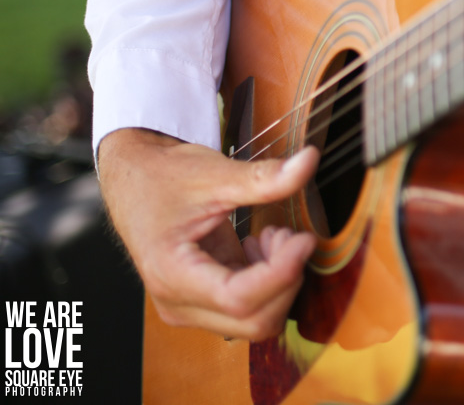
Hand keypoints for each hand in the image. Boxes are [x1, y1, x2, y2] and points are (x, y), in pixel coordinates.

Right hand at [97, 127, 319, 340]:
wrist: (136, 180)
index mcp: (171, 274)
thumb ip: (264, 177)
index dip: (282, 273)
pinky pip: (252, 307)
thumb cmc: (162, 177)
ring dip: (280, 281)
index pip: (239, 298)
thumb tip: (310, 160)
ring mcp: (192, 306)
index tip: (303, 239)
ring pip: (258, 320)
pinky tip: (261, 246)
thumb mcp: (214, 174)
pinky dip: (270, 280)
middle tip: (288, 236)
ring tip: (271, 237)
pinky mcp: (206, 300)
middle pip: (255, 320)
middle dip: (285, 280)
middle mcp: (179, 302)